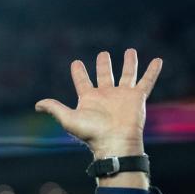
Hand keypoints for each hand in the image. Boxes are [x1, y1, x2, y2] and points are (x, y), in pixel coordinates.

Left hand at [35, 48, 161, 159]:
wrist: (114, 142)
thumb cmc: (91, 133)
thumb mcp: (68, 119)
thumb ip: (54, 108)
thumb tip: (37, 105)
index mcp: (89, 98)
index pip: (82, 81)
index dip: (78, 72)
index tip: (76, 62)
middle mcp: (106, 95)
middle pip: (105, 75)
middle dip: (103, 65)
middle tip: (103, 54)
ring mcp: (122, 95)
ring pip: (127, 75)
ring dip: (129, 63)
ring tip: (130, 51)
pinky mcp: (137, 98)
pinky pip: (147, 81)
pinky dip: (152, 71)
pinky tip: (157, 61)